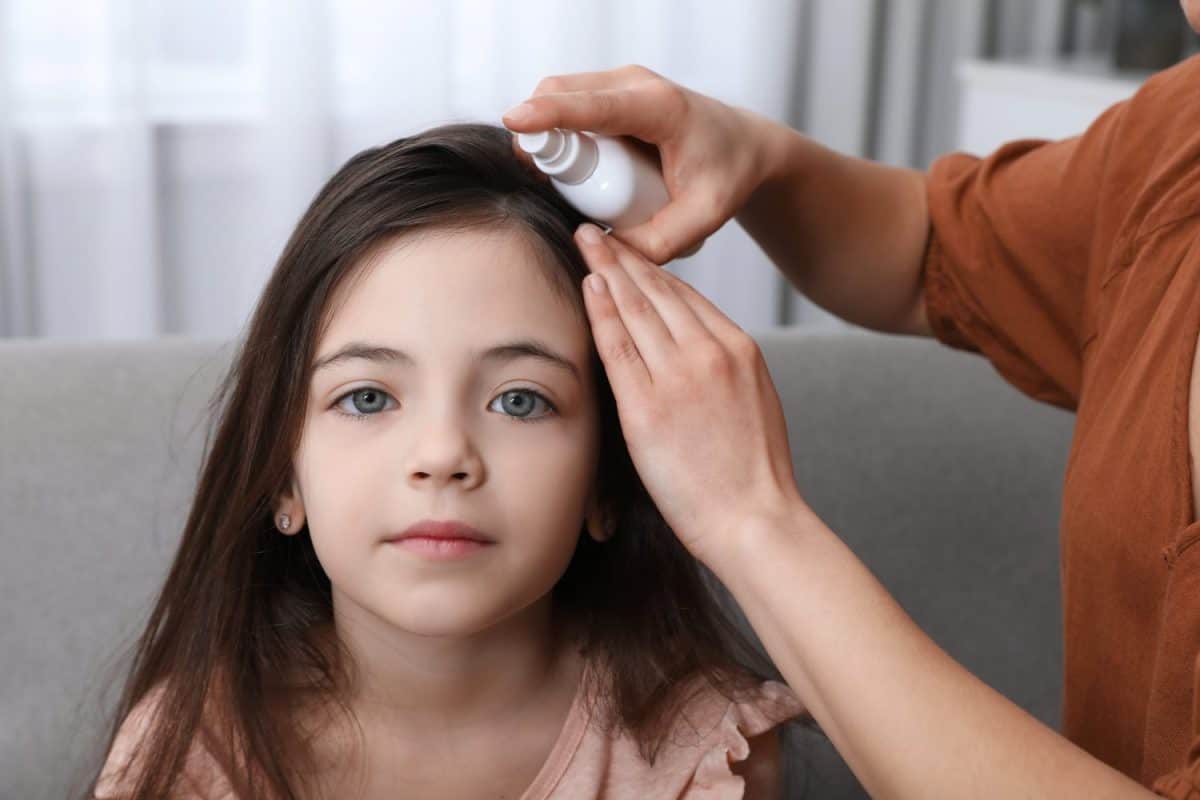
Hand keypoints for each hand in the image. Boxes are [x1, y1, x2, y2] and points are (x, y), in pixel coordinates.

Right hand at [503, 64, 788, 264]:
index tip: (514, 121)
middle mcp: (635, 85)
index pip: (593, 106)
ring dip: (548, 135)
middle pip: (561, 94)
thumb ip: (660, 242)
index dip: (550, 112)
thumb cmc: (729, 175)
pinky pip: (568, 104)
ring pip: (558, 96)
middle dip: (539, 134)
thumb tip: (606, 253)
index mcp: (660, 108)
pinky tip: (577, 167)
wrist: (745, 147)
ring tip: (572, 182)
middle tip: (547, 185)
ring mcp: (620, 84)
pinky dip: (559, 131)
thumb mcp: (705, 216)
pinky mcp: (610, 92)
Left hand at [573, 222, 804, 566]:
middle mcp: (710, 352)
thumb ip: (724, 369)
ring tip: (586, 242)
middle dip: (626, 257)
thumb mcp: (754, 402)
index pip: (688, 296)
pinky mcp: (648, 407)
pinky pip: (618, 346)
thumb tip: (694, 350)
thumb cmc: (753, 475)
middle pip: (659, 291)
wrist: (756, 520)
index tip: (632, 252)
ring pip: (637, 308)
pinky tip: (588, 285)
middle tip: (598, 230)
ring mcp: (678, 377)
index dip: (653, 270)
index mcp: (740, 349)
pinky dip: (602, 311)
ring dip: (608, 270)